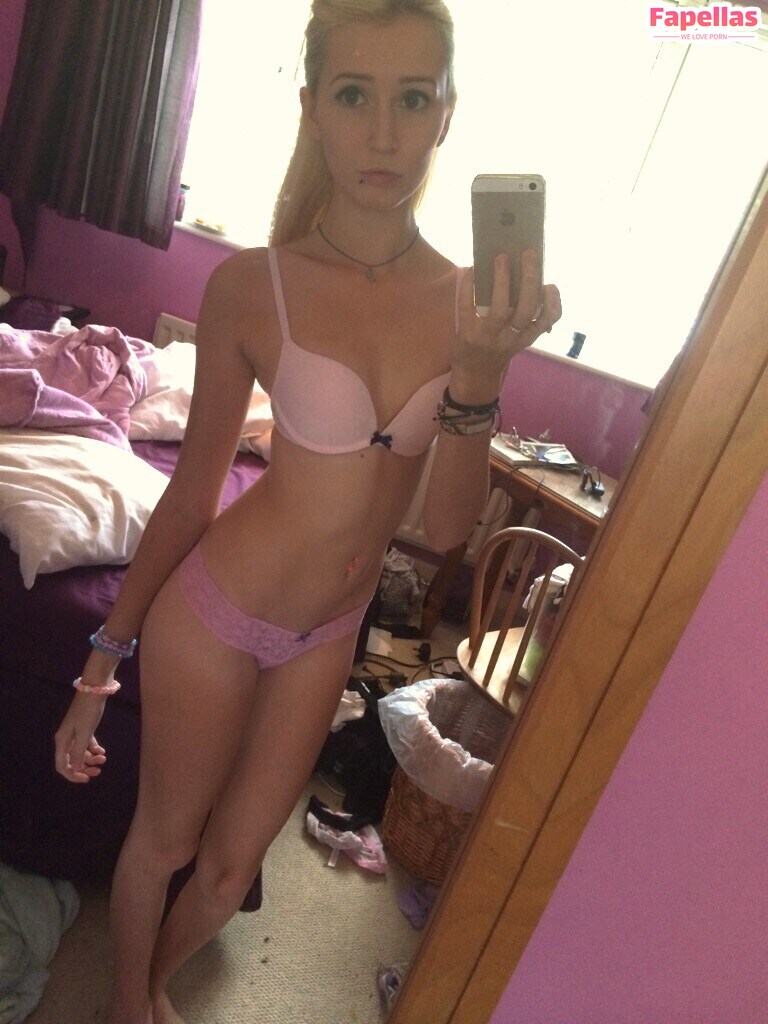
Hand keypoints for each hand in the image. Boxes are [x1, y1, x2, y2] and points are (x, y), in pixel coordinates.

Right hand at [54, 690, 108, 783]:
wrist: (94, 690)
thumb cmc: (88, 712)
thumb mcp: (84, 734)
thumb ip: (79, 752)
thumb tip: (75, 768)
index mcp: (62, 741)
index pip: (62, 765)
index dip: (72, 775)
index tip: (86, 778)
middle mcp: (66, 738)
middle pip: (72, 760)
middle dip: (84, 767)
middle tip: (98, 771)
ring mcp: (75, 732)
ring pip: (80, 752)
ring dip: (91, 758)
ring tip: (104, 759)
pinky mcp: (83, 727)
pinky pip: (86, 743)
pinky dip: (93, 748)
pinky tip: (102, 751)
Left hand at [453, 249, 561, 383]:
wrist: (474, 376)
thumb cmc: (498, 350)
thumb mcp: (517, 340)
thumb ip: (526, 317)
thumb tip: (527, 278)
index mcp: (526, 337)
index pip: (547, 320)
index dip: (553, 302)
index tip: (550, 285)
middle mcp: (511, 338)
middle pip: (526, 309)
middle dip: (529, 279)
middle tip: (528, 253)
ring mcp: (489, 337)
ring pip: (500, 309)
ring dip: (502, 281)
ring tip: (502, 258)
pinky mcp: (468, 334)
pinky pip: (468, 307)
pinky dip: (470, 287)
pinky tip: (473, 271)